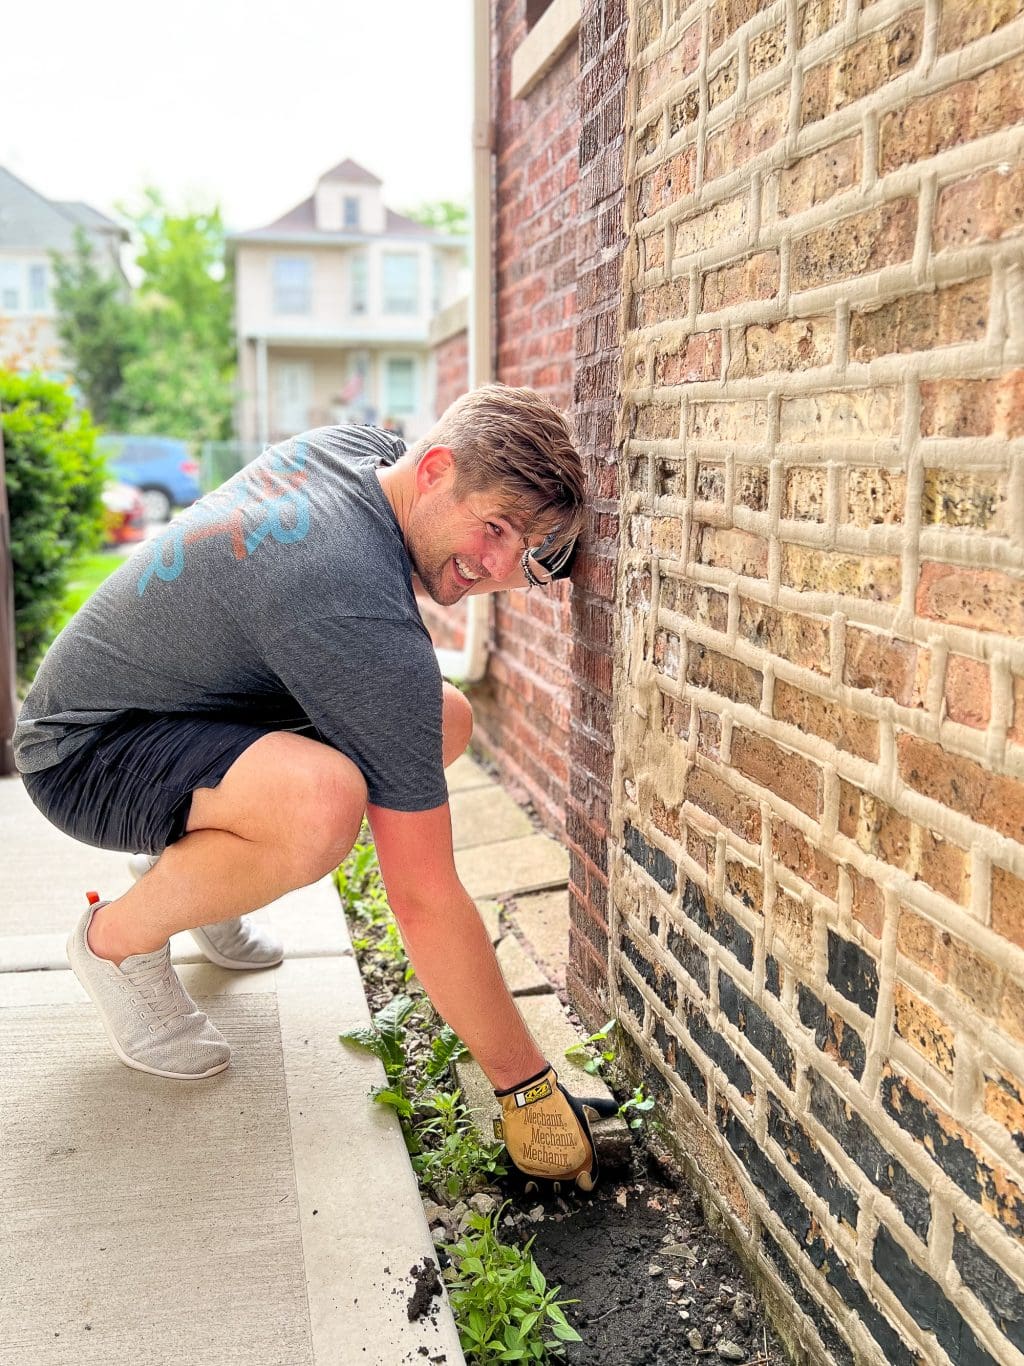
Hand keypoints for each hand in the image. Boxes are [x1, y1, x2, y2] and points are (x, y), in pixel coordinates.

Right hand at [494, 1064, 617, 1190]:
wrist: (530, 1096)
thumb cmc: (558, 1103)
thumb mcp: (582, 1106)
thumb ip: (599, 1108)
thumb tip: (615, 1107)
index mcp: (579, 1159)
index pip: (586, 1185)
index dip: (585, 1181)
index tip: (582, 1174)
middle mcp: (561, 1169)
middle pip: (565, 1188)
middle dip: (564, 1182)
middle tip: (561, 1169)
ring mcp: (541, 1170)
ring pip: (546, 1190)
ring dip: (546, 1185)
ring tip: (546, 1175)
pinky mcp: (523, 1167)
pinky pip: (527, 1185)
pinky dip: (529, 1186)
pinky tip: (530, 1181)